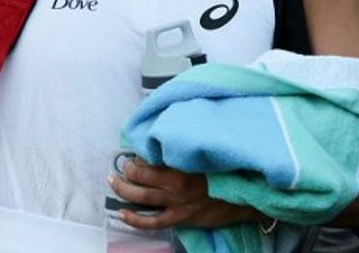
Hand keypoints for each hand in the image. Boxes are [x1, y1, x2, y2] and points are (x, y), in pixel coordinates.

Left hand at [108, 157, 262, 229]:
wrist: (244, 193)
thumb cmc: (225, 167)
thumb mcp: (204, 150)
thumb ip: (183, 144)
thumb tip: (164, 137)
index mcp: (181, 162)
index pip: (149, 156)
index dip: (138, 154)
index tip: (135, 152)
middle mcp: (175, 182)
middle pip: (139, 175)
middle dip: (126, 169)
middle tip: (120, 165)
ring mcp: (176, 202)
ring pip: (140, 196)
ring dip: (123, 188)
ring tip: (114, 181)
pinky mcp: (181, 217)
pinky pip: (151, 221)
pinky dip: (134, 218)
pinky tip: (122, 213)